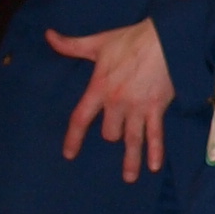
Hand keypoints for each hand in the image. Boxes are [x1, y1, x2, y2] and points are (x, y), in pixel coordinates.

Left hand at [44, 18, 176, 182]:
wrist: (166, 39)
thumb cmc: (131, 40)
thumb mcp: (98, 42)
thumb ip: (71, 44)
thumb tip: (48, 35)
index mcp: (99, 88)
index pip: (80, 119)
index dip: (73, 138)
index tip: (69, 154)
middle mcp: (116, 103)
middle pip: (109, 133)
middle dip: (111, 135)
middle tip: (116, 133)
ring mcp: (137, 108)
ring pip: (130, 141)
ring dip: (130, 161)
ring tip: (129, 178)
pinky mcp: (157, 108)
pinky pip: (155, 135)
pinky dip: (155, 152)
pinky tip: (154, 167)